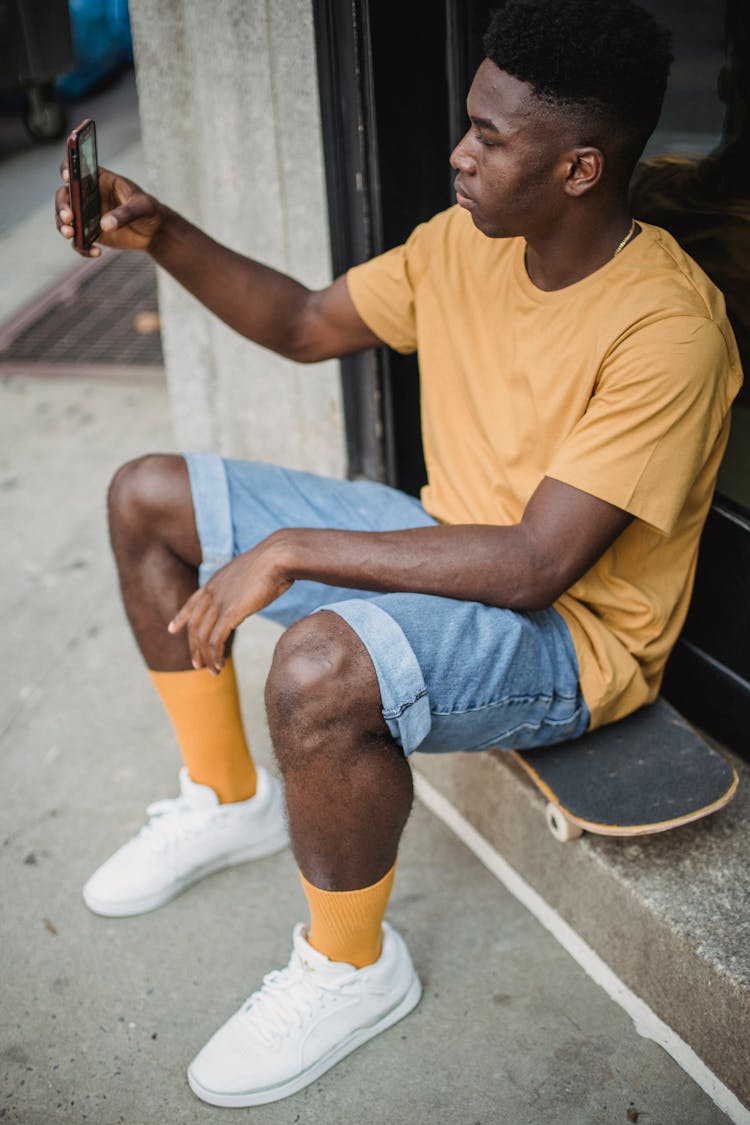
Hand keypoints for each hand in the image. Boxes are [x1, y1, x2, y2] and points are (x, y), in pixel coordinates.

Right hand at [55, 164, 164, 256]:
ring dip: (63, 227)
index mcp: (99, 179)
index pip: (77, 168)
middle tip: (68, 217)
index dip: (68, 169)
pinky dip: (82, 247)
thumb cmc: (148, 210)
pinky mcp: (90, 233)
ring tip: (71, 234)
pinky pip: (78, 241)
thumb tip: (104, 225)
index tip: (68, 177)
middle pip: (64, 196)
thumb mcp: (143, 207)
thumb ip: (126, 213)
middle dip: (62, 206)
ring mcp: (86, 215)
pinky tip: (96, 252)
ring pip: (65, 219)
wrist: (154, 231)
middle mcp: (87, 195)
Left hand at [168, 537, 293, 671]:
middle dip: (193, 646)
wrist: (279, 555)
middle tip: (196, 664)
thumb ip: (245, 583)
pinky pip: (216, 640)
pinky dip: (215, 655)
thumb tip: (252, 590)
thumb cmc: (275, 561)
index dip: (181, 617)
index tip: (172, 629)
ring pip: (203, 636)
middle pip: (194, 624)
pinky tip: (220, 665)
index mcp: (216, 580)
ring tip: (213, 671)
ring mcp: (219, 602)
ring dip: (206, 657)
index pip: (192, 602)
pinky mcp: (230, 613)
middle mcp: (212, 591)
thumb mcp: (253, 571)